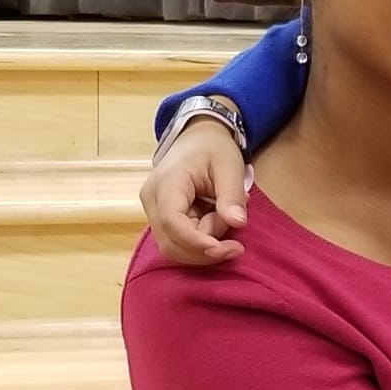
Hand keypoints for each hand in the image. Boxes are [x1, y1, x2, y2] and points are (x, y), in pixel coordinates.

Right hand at [140, 118, 250, 263]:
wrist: (196, 139)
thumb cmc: (213, 149)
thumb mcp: (229, 165)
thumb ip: (231, 195)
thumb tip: (238, 223)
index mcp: (167, 183)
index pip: (172, 222)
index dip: (197, 242)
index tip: (225, 250)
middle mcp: (152, 201)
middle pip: (171, 242)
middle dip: (206, 248)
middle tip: (237, 239)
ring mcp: (153, 212)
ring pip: (175, 247)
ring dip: (205, 245)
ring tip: (225, 218)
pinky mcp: (161, 220)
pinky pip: (179, 242)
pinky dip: (201, 241)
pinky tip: (215, 221)